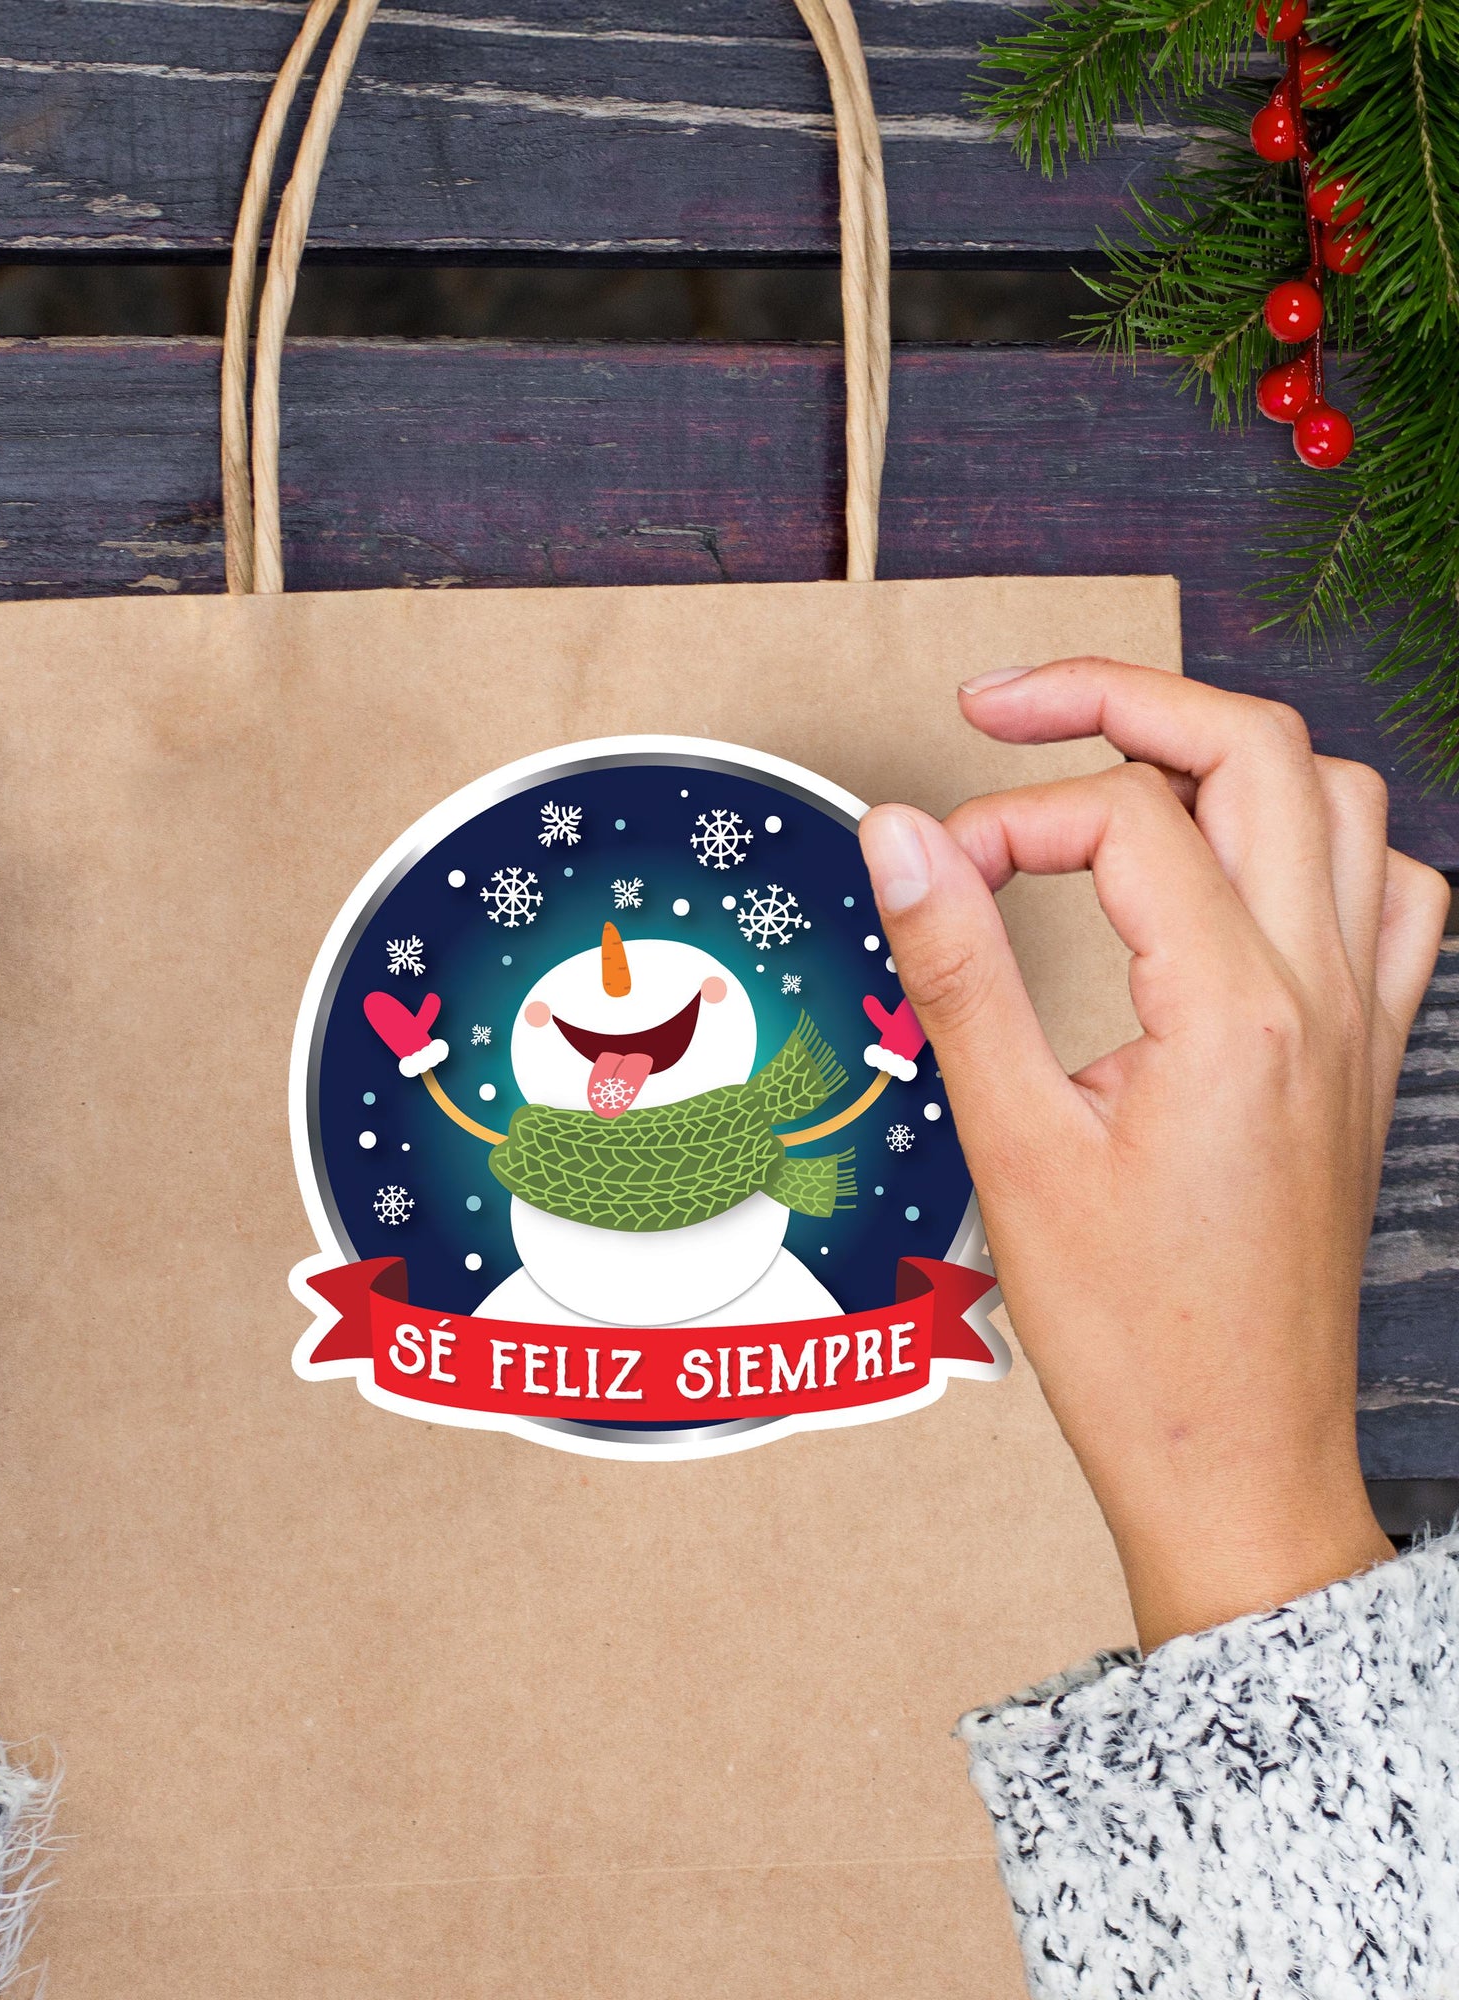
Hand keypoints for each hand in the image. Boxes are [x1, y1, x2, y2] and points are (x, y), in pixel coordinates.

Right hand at [858, 660, 1446, 1651]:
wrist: (1236, 1460)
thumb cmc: (1132, 1334)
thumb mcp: (1013, 1143)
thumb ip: (958, 968)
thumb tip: (901, 835)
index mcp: (1234, 1010)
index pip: (1120, 820)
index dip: (1003, 817)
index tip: (931, 872)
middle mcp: (1321, 993)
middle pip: (1255, 749)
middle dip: (1120, 700)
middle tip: (1006, 710)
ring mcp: (1363, 1021)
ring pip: (1340, 801)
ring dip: (1226, 757)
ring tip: (1116, 777)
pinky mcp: (1367, 1059)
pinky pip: (1392, 895)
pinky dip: (1317, 843)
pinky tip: (1240, 876)